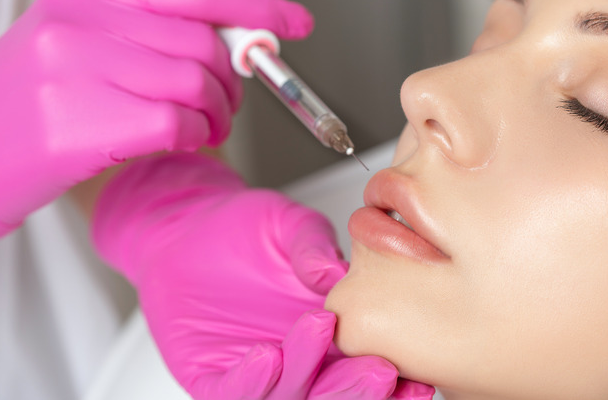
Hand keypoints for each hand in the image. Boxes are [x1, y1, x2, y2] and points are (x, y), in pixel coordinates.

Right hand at [0, 0, 312, 236]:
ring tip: (202, 127)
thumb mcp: (88, 41)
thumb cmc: (38, 103)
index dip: (255, 3)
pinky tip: (177, 141)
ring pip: (196, 82)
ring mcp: (75, 73)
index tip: (293, 21)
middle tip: (226, 103)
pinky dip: (193, 137)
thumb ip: (158, 14)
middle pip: (203, 42)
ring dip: (216, 114)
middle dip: (232, 80)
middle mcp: (79, 26)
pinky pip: (175, 123)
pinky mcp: (80, 124)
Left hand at [92, 153, 434, 398]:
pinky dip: (251, 381)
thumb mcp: (291, 226)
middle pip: (336, 396)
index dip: (400, 382)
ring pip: (292, 399)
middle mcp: (301, 361)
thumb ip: (314, 248)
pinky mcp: (214, 377)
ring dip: (310, 378)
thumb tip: (338, 274)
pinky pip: (232, 392)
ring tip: (319, 332)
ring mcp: (260, 374)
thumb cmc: (244, 229)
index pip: (371, 369)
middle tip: (378, 369)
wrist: (187, 229)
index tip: (419, 375)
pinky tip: (266, 357)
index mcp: (334, 335)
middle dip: (359, 390)